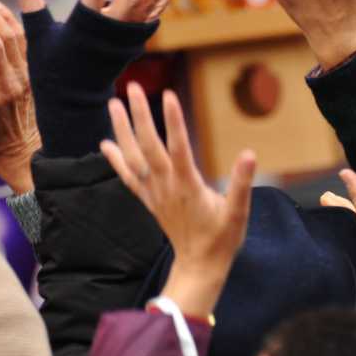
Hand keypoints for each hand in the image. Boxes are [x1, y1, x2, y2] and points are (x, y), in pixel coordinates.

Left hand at [100, 84, 254, 320]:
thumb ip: (241, 183)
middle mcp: (166, 186)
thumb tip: (250, 154)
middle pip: (148, 146)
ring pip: (133, 157)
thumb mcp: (238, 212)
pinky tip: (106, 143)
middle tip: (132, 87)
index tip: (168, 95)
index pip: (178, 147)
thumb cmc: (221, 239)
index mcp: (188, 186)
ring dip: (122, 130)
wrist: (199, 268)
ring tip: (113, 103)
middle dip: (139, 115)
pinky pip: (128, 176)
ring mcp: (154, 193)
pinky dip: (116, 159)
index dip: (173, 121)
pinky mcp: (150, 199)